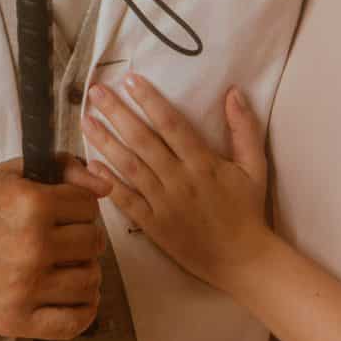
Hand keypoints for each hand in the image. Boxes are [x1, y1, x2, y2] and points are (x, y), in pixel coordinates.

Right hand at [0, 156, 109, 339]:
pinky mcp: (19, 320)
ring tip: (62, 266)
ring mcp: (26, 287)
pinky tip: (69, 295)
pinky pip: (76, 321)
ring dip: (82, 272)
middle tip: (61, 239)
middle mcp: (31, 246)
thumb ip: (62, 168)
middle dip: (81, 236)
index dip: (77, 205)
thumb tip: (104, 185)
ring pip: (90, 280)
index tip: (61, 211)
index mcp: (30, 204)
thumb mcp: (11, 175)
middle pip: (93, 241)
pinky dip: (82, 310)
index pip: (88, 205)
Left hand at [83, 76, 275, 293]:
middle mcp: (179, 180)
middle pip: (142, 140)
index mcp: (203, 163)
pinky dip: (107, 183)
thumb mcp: (255, 167)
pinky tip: (90, 165)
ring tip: (86, 120)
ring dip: (105, 141)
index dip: (149, 100)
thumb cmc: (248, 210)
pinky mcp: (153, 225)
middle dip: (117, 112)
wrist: (243, 261)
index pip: (171, 124)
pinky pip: (125, 201)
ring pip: (129, 167)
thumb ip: (244, 129)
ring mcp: (163, 203)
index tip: (130, 79)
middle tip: (96, 91)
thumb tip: (233, 92)